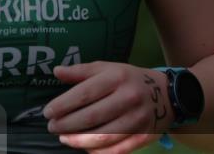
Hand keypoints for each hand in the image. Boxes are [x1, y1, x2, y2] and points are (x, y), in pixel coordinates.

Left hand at [43, 62, 172, 153]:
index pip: (84, 93)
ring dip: (80, 141)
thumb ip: (81, 71)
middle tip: (52, 127)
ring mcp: (138, 119)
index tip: (47, 112)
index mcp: (116, 78)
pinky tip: (86, 149)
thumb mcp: (107, 68)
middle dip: (68, 124)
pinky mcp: (144, 136)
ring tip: (64, 140)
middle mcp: (128, 98)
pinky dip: (100, 152)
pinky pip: (119, 149)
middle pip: (92, 116)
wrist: (166, 93)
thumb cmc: (128, 79)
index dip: (63, 104)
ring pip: (104, 136)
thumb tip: (56, 71)